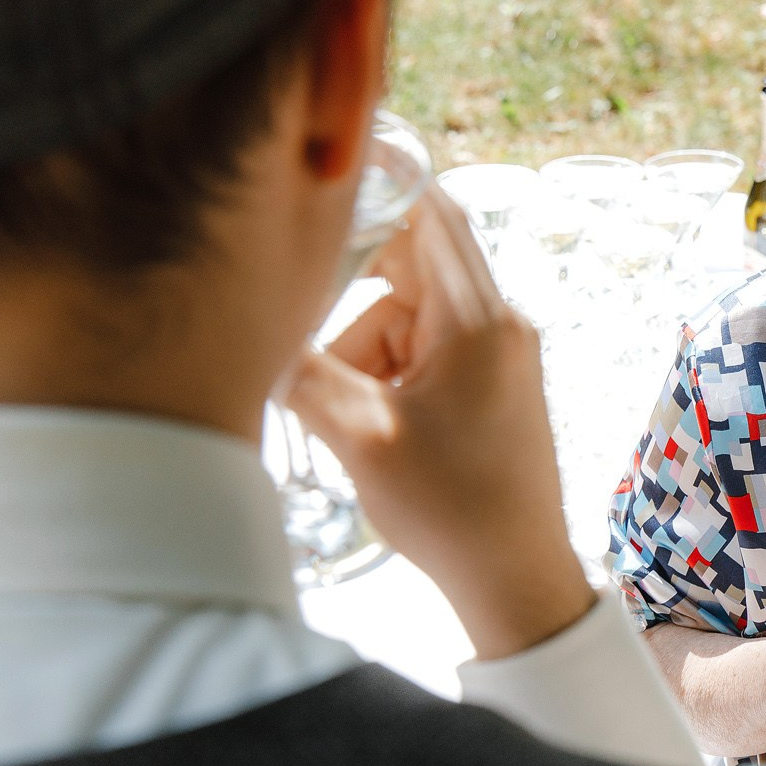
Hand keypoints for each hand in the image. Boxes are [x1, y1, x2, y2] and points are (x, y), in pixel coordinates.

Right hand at [283, 185, 592, 660]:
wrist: (516, 578)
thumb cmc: (452, 508)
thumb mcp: (358, 434)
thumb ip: (301, 368)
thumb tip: (249, 327)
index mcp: (479, 319)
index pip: (429, 213)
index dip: (376, 190)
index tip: (322, 187)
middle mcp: (500, 325)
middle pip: (407, 272)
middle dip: (353, 313)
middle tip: (323, 367)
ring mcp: (501, 358)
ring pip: (407, 323)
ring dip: (366, 359)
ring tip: (357, 428)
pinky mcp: (493, 390)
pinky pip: (424, 357)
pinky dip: (389, 382)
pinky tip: (375, 435)